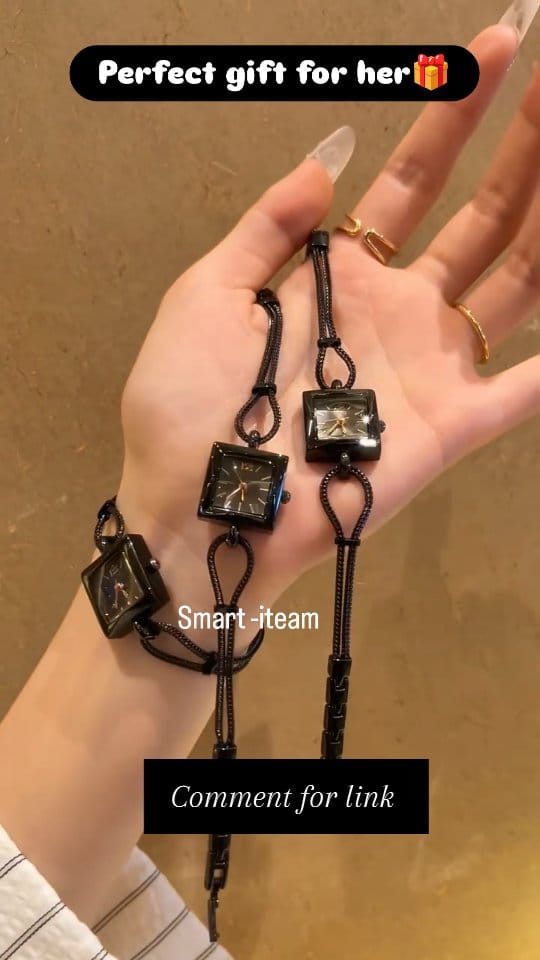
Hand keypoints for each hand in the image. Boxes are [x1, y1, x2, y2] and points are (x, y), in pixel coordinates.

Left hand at [118, 26, 538, 621]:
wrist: (197, 506)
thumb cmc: (186, 406)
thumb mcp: (206, 294)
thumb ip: (267, 227)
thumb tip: (330, 155)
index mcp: (341, 277)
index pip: (412, 181)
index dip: (451, 115)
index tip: (487, 47)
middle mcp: (398, 312)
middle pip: (479, 215)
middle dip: (522, 148)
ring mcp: (430, 367)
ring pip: (516, 278)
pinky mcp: (449, 429)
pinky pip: (521, 391)